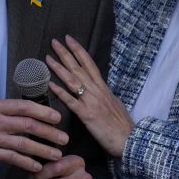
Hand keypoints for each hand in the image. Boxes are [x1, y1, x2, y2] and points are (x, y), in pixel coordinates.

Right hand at [0, 98, 67, 175]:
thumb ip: (3, 112)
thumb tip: (30, 114)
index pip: (23, 105)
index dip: (43, 111)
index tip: (57, 118)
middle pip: (27, 123)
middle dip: (49, 131)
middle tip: (63, 138)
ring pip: (22, 142)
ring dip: (42, 149)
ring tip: (56, 154)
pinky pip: (11, 157)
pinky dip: (27, 162)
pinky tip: (37, 167)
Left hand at [46, 35, 133, 156]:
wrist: (131, 139)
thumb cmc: (123, 125)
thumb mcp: (114, 104)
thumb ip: (103, 95)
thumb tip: (96, 90)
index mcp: (103, 88)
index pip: (89, 64)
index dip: (79, 50)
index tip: (69, 39)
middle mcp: (97, 91)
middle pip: (79, 68)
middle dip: (66, 53)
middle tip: (54, 41)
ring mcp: (91, 102)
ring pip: (73, 80)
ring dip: (60, 68)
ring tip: (48, 57)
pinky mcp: (87, 115)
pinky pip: (71, 101)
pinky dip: (60, 92)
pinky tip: (50, 84)